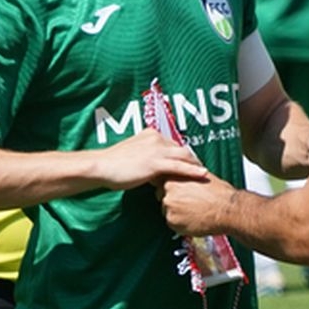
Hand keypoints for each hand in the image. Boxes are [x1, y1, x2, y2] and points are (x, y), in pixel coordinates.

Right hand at [94, 129, 209, 190]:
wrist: (101, 167)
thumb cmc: (113, 164)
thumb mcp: (133, 155)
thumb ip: (146, 157)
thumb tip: (156, 170)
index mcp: (151, 134)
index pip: (174, 144)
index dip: (184, 155)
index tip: (193, 162)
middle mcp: (156, 138)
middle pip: (182, 149)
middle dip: (194, 159)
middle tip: (204, 169)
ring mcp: (157, 150)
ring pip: (184, 156)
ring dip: (196, 165)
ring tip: (207, 174)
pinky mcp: (155, 163)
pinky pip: (179, 167)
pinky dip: (193, 171)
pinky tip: (203, 174)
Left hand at [158, 172, 239, 237]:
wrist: (227, 209)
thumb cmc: (220, 193)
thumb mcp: (202, 176)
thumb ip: (189, 177)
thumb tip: (187, 177)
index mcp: (174, 177)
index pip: (164, 184)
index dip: (174, 191)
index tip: (182, 195)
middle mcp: (168, 191)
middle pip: (164, 198)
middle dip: (175, 203)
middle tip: (190, 206)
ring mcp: (169, 207)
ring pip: (168, 212)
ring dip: (178, 214)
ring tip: (195, 214)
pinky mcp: (173, 221)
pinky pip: (173, 224)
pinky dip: (182, 225)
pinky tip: (194, 221)